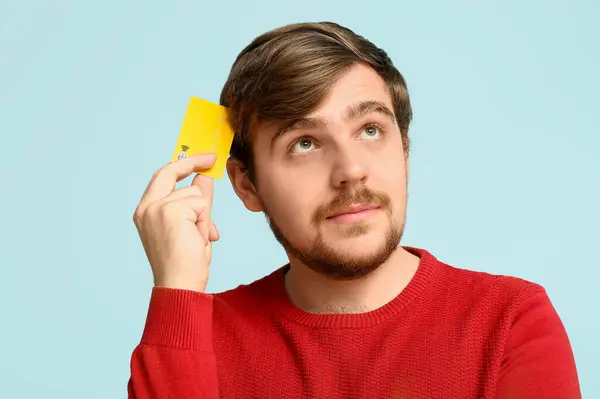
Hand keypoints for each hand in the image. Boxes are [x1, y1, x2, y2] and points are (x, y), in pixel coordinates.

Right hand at [133, 154, 219, 291]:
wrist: (180, 285)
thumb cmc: (185, 263)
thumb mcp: (191, 227)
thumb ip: (195, 203)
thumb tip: (204, 179)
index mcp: (145, 211)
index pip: (162, 177)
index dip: (181, 166)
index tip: (201, 160)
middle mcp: (146, 208)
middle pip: (170, 171)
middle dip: (193, 162)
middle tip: (212, 158)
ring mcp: (156, 208)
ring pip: (195, 194)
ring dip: (204, 216)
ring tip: (198, 239)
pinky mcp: (170, 211)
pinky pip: (202, 205)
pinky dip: (205, 222)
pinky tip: (198, 240)